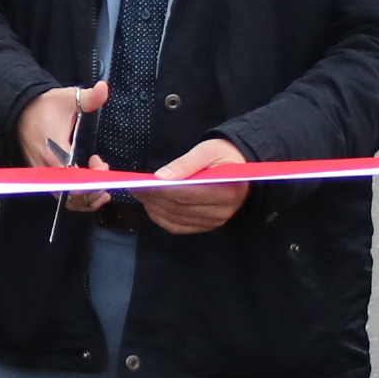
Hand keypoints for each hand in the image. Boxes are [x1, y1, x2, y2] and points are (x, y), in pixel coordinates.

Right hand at [16, 80, 113, 213]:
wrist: (20, 109)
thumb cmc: (46, 106)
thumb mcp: (68, 98)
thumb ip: (89, 97)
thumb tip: (104, 87)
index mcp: (54, 150)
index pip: (73, 177)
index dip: (91, 178)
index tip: (101, 163)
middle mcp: (46, 167)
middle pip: (70, 195)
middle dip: (92, 190)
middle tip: (104, 173)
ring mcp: (42, 174)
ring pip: (64, 199)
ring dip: (85, 198)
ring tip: (101, 188)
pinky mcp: (41, 176)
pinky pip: (59, 195)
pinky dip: (75, 197)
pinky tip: (89, 189)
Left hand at [136, 136, 254, 234]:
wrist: (243, 172)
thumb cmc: (225, 157)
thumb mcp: (208, 151)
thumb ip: (185, 164)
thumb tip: (160, 177)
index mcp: (227, 190)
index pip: (188, 194)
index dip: (162, 190)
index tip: (141, 183)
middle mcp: (223, 211)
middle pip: (180, 208)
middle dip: (154, 198)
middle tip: (135, 188)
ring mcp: (215, 222)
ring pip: (177, 219)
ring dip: (155, 208)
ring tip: (140, 195)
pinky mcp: (207, 226)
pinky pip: (180, 227)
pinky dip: (162, 218)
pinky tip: (152, 206)